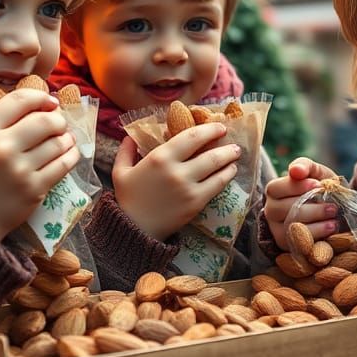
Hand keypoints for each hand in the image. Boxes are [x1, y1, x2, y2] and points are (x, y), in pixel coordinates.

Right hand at [0, 87, 79, 240]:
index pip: (19, 101)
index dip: (40, 96)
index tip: (48, 101)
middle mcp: (3, 148)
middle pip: (44, 120)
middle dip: (57, 117)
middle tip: (57, 121)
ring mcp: (20, 170)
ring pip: (57, 142)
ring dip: (66, 136)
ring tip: (64, 136)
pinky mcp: (35, 189)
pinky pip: (63, 165)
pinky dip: (72, 154)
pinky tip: (69, 151)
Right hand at [112, 123, 238, 240]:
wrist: (134, 229)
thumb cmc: (127, 198)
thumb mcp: (120, 171)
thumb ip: (126, 151)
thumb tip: (130, 136)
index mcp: (160, 157)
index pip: (191, 136)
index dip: (208, 130)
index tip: (219, 127)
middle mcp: (177, 170)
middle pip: (209, 152)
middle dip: (225, 144)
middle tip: (232, 141)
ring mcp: (189, 187)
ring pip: (216, 168)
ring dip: (229, 159)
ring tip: (235, 155)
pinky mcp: (196, 203)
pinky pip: (217, 186)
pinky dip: (226, 176)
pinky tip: (230, 171)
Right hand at [263, 157, 338, 250]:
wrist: (329, 209)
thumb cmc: (318, 187)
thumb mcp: (314, 172)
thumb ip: (305, 166)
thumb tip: (295, 170)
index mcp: (273, 190)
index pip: (277, 188)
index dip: (297, 187)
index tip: (318, 185)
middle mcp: (270, 210)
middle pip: (285, 209)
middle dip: (312, 208)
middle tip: (333, 207)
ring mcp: (276, 229)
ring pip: (292, 226)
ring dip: (317, 222)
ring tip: (334, 219)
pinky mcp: (286, 245)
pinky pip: (299, 242)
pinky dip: (318, 235)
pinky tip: (331, 228)